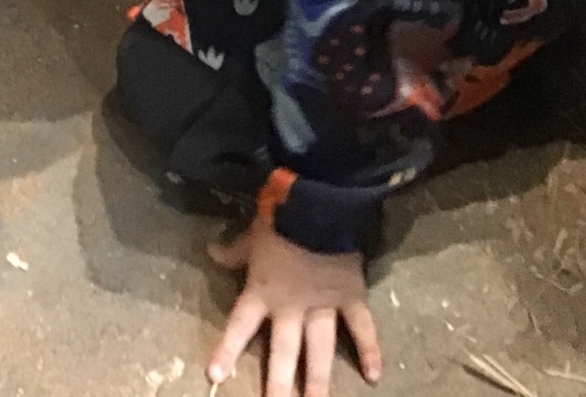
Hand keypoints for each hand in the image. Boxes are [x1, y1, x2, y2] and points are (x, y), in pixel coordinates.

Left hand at [207, 221, 380, 396]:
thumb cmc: (278, 220)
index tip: (214, 377)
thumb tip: (211, 251)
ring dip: (318, 382)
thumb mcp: (250, 236)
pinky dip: (370, 350)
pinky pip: (361, 328)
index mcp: (263, 292)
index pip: (240, 325)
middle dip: (279, 386)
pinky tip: (374, 376)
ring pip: (320, 351)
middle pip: (284, 352)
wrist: (315, 207)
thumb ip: (233, 251)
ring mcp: (323, 306)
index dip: (227, 351)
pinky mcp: (349, 297)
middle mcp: (292, 307)